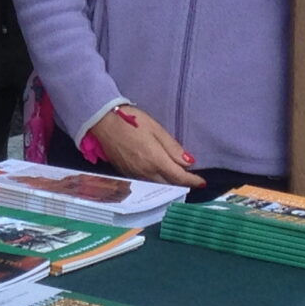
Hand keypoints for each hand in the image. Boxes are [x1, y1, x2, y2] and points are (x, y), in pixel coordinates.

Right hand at [87, 105, 204, 189]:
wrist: (103, 122)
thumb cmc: (131, 120)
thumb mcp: (156, 129)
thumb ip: (172, 148)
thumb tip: (189, 162)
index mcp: (155, 160)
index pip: (179, 177)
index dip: (192, 180)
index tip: (201, 181)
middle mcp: (145, 171)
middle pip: (168, 184)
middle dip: (181, 183)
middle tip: (190, 180)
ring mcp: (134, 174)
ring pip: (156, 185)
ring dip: (168, 183)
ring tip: (176, 178)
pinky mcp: (125, 173)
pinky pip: (145, 182)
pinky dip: (155, 181)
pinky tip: (158, 174)